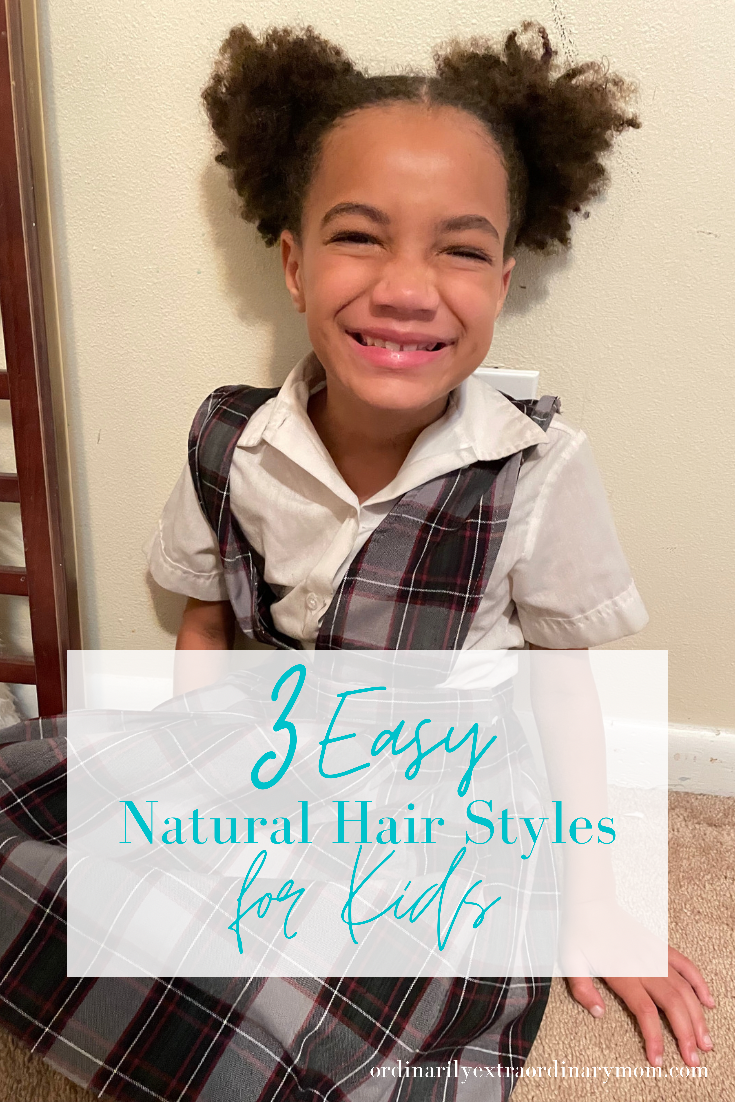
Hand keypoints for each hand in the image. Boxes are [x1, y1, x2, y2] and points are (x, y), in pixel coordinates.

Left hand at [569, 946, 714, 1067]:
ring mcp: (655, 955)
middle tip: (692, 1061)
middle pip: (672, 1003)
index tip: (658, 1060)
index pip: (645, 1010)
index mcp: (622, 972)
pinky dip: (699, 984)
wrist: (591, 902)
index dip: (654, 1038)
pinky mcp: (661, 946)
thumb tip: (599, 1013)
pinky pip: (686, 965)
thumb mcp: (569, 960)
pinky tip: (708, 1003)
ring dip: (697, 1017)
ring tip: (705, 1043)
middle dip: (685, 1034)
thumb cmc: (579, 933)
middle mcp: (644, 964)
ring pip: (684, 989)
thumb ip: (582, 988)